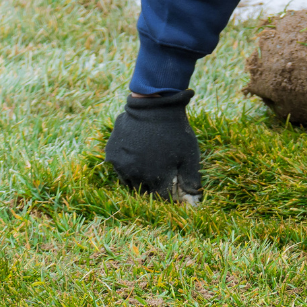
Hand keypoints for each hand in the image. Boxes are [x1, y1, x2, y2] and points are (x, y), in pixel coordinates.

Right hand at [105, 90, 201, 204]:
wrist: (154, 108)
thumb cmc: (175, 132)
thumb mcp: (190, 156)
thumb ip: (191, 179)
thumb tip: (194, 196)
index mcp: (157, 180)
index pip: (161, 198)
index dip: (167, 195)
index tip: (170, 186)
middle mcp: (137, 177)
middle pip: (144, 192)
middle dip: (152, 187)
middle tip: (158, 174)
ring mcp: (122, 166)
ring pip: (129, 182)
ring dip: (137, 179)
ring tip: (146, 166)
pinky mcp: (112, 155)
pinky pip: (119, 168)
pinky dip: (126, 166)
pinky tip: (135, 155)